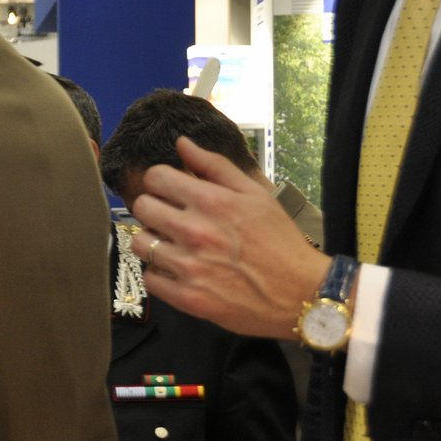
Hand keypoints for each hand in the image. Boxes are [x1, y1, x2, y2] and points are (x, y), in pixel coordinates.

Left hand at [130, 138, 330, 340]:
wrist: (300, 292)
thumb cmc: (279, 240)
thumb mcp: (255, 194)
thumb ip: (215, 165)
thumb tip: (181, 144)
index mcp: (211, 201)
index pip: (155, 178)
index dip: (160, 182)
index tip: (170, 191)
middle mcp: (194, 231)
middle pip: (141, 207)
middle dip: (154, 208)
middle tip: (172, 218)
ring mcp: (188, 266)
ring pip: (139, 243)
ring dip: (153, 241)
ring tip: (174, 245)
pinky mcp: (186, 297)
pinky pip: (150, 278)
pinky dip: (160, 273)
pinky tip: (179, 269)